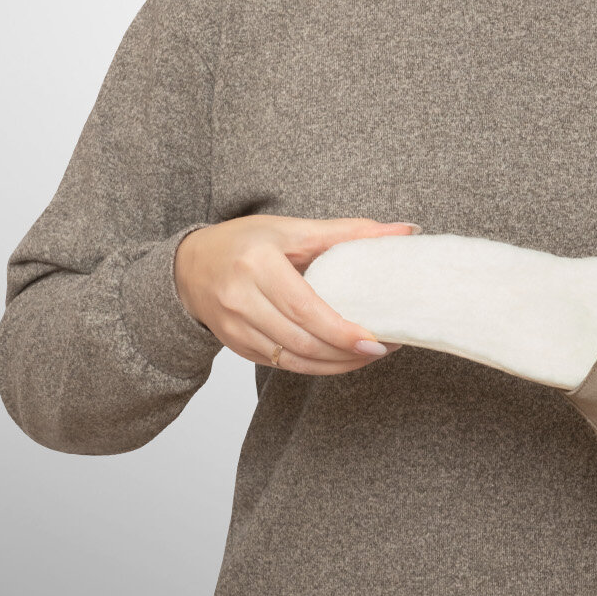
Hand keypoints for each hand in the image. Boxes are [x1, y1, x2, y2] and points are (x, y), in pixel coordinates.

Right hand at [175, 214, 419, 374]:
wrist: (190, 265)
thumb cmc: (246, 242)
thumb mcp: (294, 229)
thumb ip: (350, 231)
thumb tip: (406, 231)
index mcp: (257, 263)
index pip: (305, 308)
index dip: (341, 331)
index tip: (375, 340)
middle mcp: (241, 298)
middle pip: (300, 340)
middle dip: (345, 353)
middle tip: (381, 349)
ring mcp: (234, 327)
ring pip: (291, 360)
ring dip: (333, 365)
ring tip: (365, 356)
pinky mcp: (235, 346)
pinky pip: (280, 364)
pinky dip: (313, 366)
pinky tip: (337, 359)